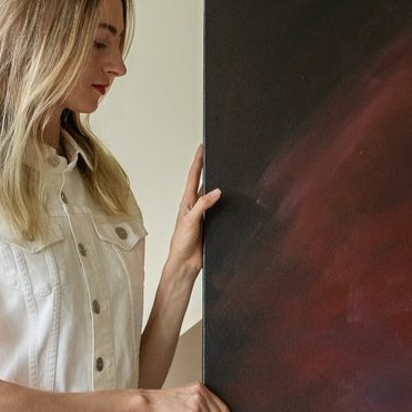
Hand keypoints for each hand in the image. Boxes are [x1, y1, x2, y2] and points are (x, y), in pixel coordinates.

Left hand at [164, 144, 222, 280]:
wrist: (185, 263)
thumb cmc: (180, 244)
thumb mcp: (189, 221)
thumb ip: (202, 205)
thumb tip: (216, 191)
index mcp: (187, 202)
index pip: (194, 177)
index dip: (198, 162)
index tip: (202, 148)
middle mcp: (195, 206)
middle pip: (204, 183)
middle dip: (208, 168)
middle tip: (213, 152)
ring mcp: (204, 215)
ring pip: (213, 196)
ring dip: (218, 185)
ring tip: (224, 171)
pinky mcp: (211, 224)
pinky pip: (220, 210)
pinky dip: (225, 203)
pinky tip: (231, 199)